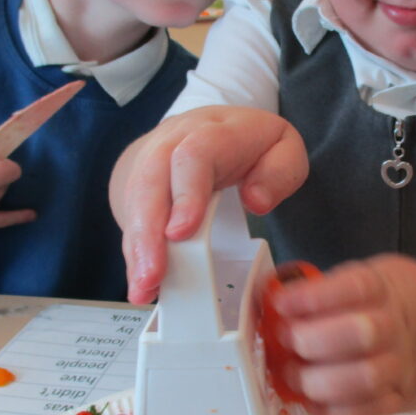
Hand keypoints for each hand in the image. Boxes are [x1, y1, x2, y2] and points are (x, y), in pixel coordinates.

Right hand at [109, 106, 306, 303]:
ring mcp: (152, 160)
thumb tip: (255, 200)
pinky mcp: (139, 184)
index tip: (181, 233)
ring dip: (137, 248)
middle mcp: (176, 140)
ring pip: (135, 200)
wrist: (206, 127)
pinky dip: (135, 253)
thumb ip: (279, 172)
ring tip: (144, 287)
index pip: (195, 155)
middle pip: (152, 179)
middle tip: (152, 274)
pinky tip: (141, 281)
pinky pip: (131, 218)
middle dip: (149, 231)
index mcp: (217, 130)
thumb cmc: (249, 144)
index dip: (185, 194)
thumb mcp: (284, 148)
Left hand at [269, 255, 415, 414]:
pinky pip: (365, 412)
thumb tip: (275, 301)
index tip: (282, 303)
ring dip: (317, 380)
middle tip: (287, 341)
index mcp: (387, 287)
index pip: (352, 288)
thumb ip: (336, 288)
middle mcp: (397, 326)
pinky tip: (311, 399)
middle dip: (311, 339)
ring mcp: (402, 366)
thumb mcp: (379, 276)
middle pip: (359, 334)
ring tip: (292, 374)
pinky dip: (331, 410)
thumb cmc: (408, 299)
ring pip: (362, 379)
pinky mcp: (401, 399)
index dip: (312, 297)